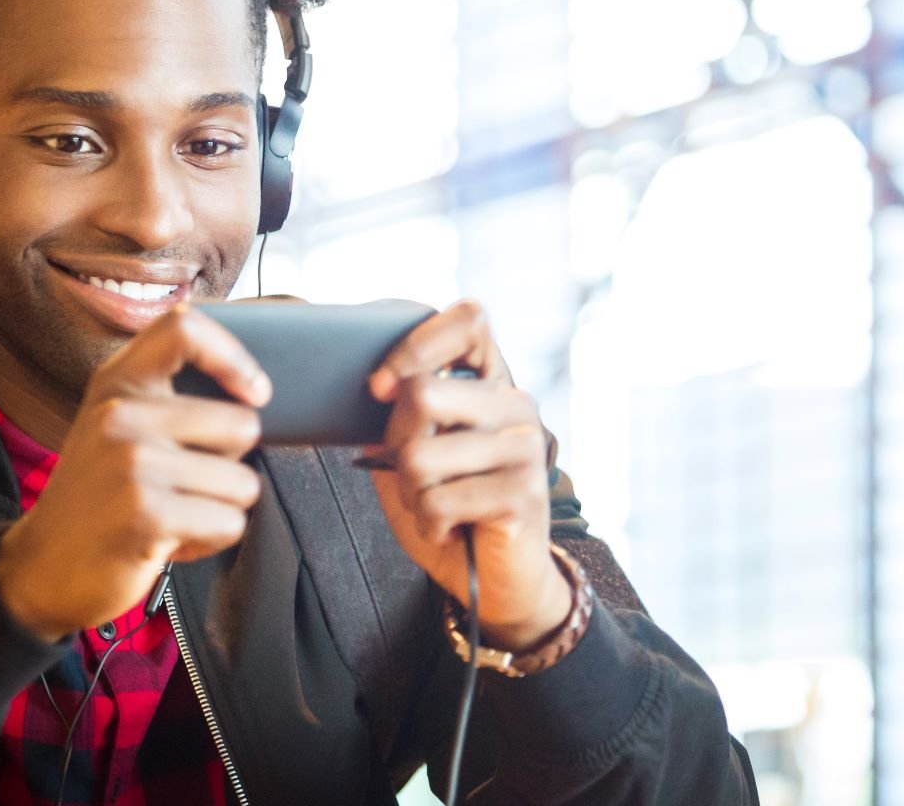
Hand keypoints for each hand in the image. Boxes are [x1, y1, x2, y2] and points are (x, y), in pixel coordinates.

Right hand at [0, 305, 272, 640]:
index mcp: (117, 384)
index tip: (254, 392)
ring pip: (244, 483)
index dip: (234, 357)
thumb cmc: (97, 496)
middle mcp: (121, 414)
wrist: (40, 569)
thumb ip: (166, 397)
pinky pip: (230, 523)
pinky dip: (210, 539)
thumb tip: (253, 389)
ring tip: (172, 513)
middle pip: (243, 424)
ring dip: (219, 509)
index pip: (185, 328)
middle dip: (230, 465)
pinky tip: (168, 540)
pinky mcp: (147, 514)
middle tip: (183, 484)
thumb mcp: (116, 426)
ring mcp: (133, 464)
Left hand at [363, 300, 570, 650]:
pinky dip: (429, 523)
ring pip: (421, 456)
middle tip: (413, 473)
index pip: (468, 321)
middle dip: (396, 443)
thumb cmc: (450, 510)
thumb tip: (378, 389)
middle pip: (423, 393)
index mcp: (492, 384)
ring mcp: (525, 447)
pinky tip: (450, 528)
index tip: (380, 387)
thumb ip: (399, 420)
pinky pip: (439, 501)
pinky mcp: (524, 493)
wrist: (496, 581)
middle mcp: (516, 405)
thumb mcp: (413, 456)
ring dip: (412, 494)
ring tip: (436, 505)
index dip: (414, 346)